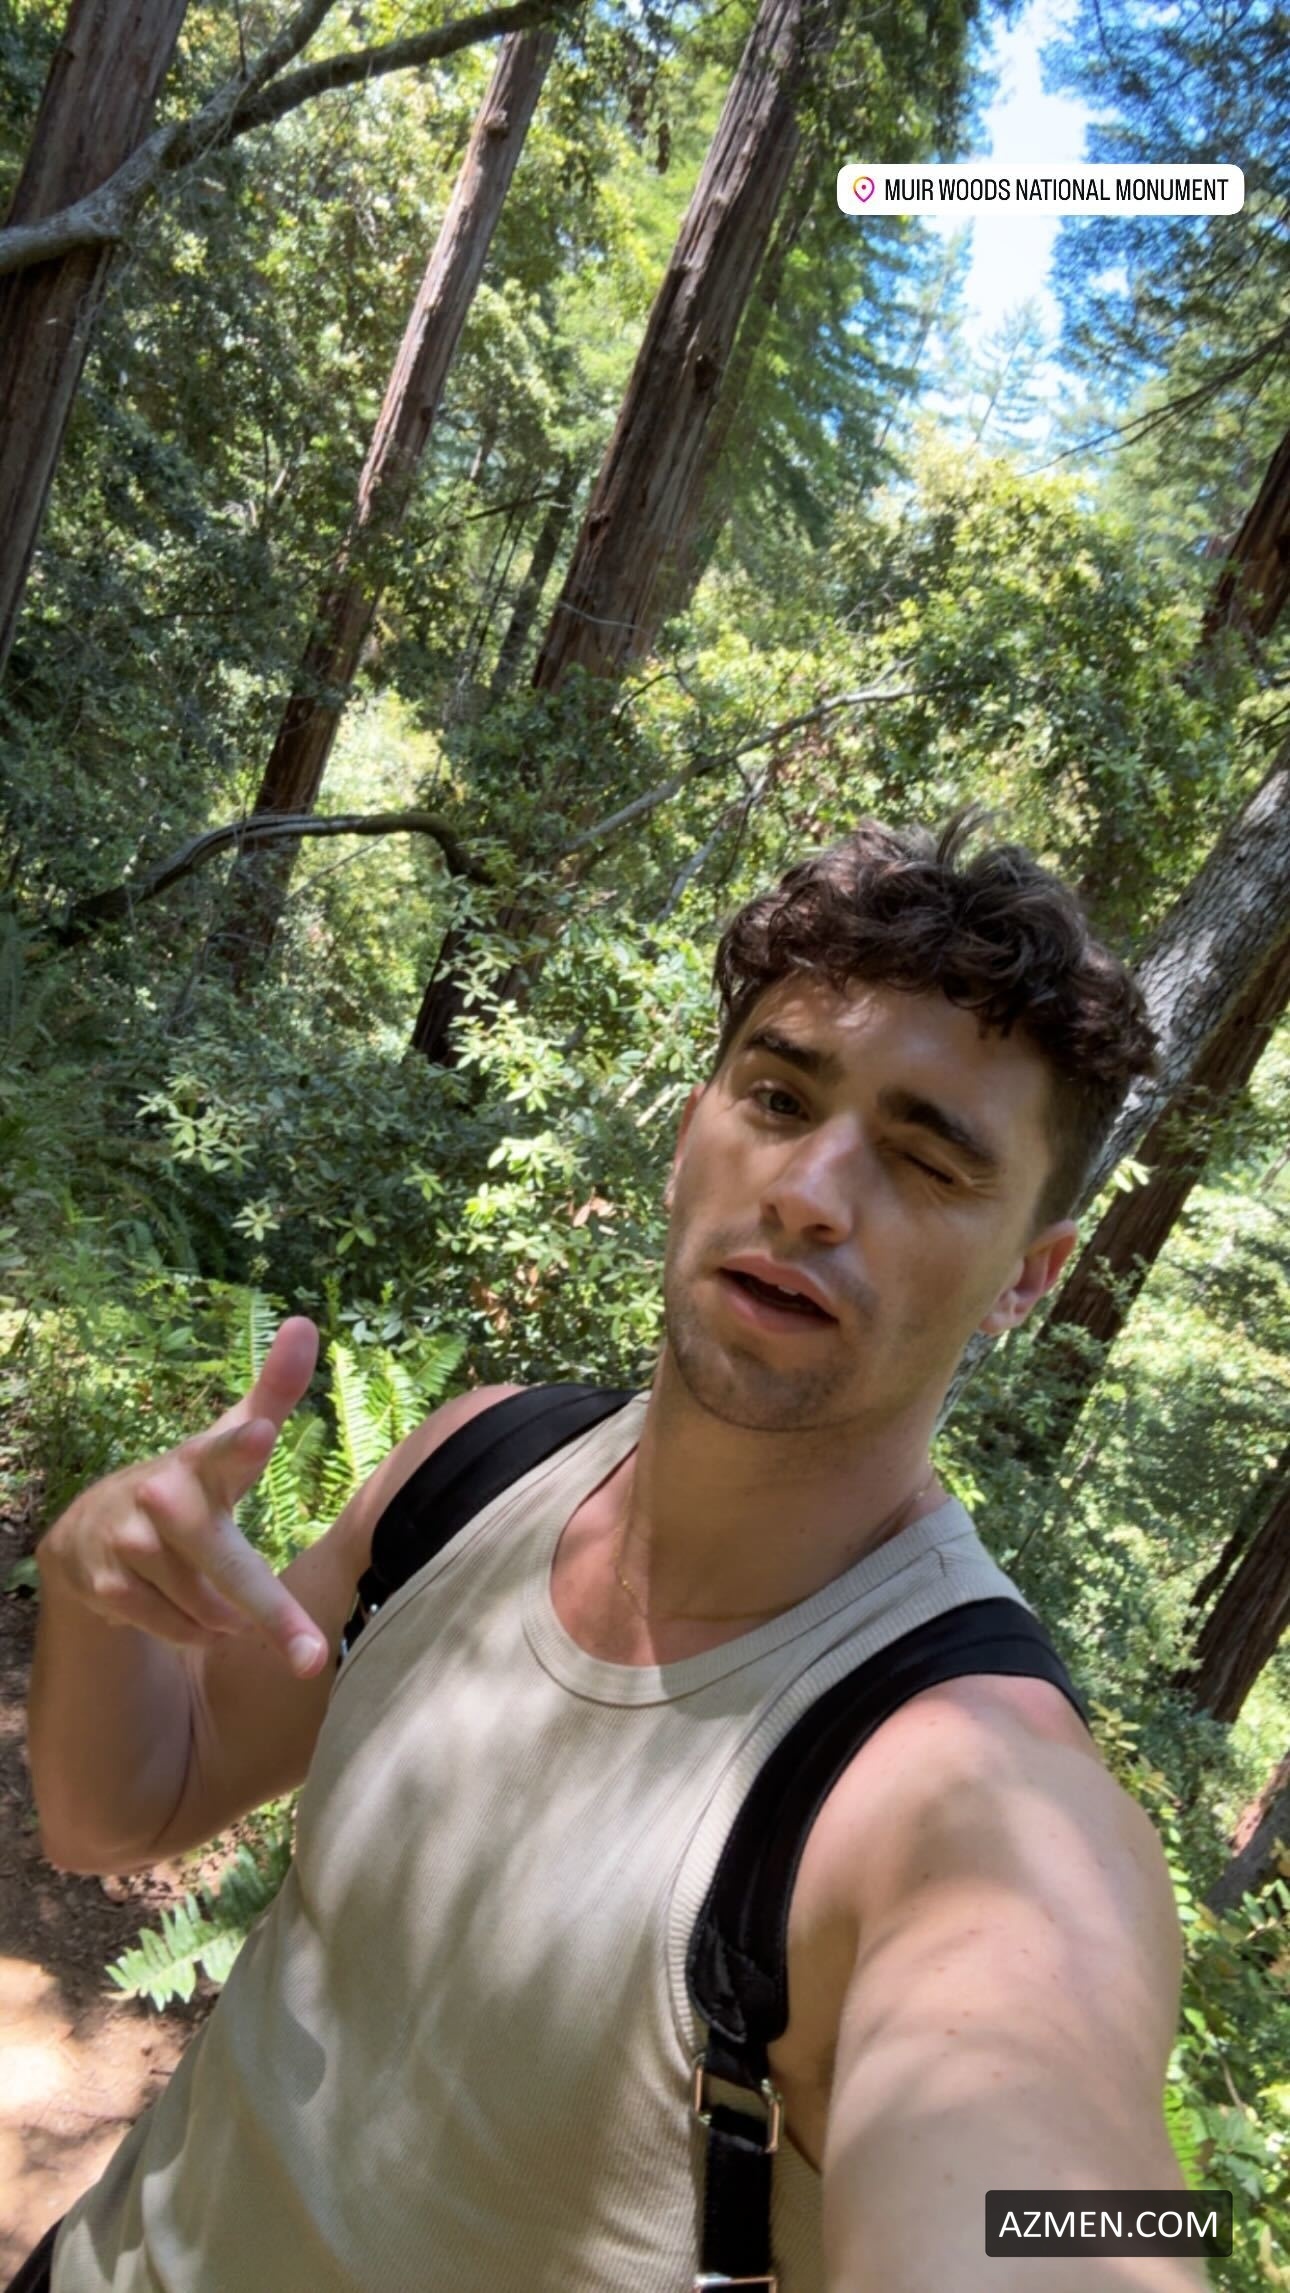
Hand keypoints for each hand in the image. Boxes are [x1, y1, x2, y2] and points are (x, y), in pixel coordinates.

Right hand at [38, 1317, 329, 1677]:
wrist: (92, 1531)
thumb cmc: (189, 1483)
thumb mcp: (228, 1438)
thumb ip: (274, 1390)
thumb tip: (305, 1323)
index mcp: (201, 1462)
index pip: (223, 1449)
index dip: (241, 1444)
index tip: (261, 1434)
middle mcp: (163, 1499)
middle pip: (226, 1566)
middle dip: (271, 1614)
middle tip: (314, 1659)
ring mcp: (131, 1546)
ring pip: (209, 1609)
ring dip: (230, 1616)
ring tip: (225, 1597)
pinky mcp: (108, 1588)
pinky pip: (179, 1629)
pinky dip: (199, 1632)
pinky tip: (196, 1616)